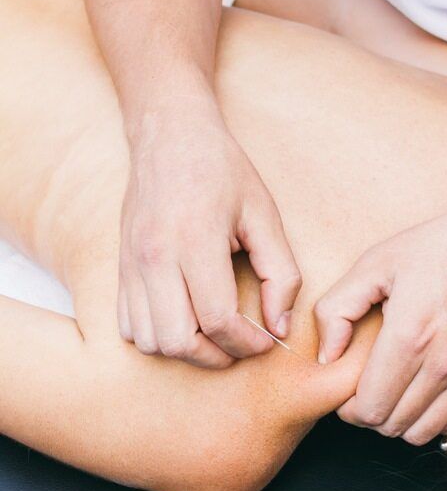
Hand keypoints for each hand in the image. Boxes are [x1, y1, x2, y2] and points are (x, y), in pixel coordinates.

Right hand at [118, 96, 301, 366]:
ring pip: (150, 341)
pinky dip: (157, 337)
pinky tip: (184, 321)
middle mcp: (155, 257)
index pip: (217, 319)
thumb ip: (282, 274)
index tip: (265, 340)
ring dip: (185, 350)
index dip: (247, 343)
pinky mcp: (120, 268)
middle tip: (239, 344)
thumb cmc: (222, 171)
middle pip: (177, 340)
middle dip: (216, 356)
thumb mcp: (265, 215)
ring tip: (213, 335)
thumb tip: (279, 326)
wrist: (169, 135)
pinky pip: (129, 326)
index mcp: (195, 240)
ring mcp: (131, 265)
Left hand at [314, 189, 446, 443]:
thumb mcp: (373, 265)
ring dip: (404, 420)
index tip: (350, 394)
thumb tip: (327, 357)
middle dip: (374, 415)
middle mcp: (444, 364)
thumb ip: (336, 310)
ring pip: (424, 431)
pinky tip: (427, 389)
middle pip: (394, 425)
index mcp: (409, 337)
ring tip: (397, 394)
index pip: (370, 409)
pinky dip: (435, 416)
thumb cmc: (435, 249)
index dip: (351, 409)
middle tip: (370, 393)